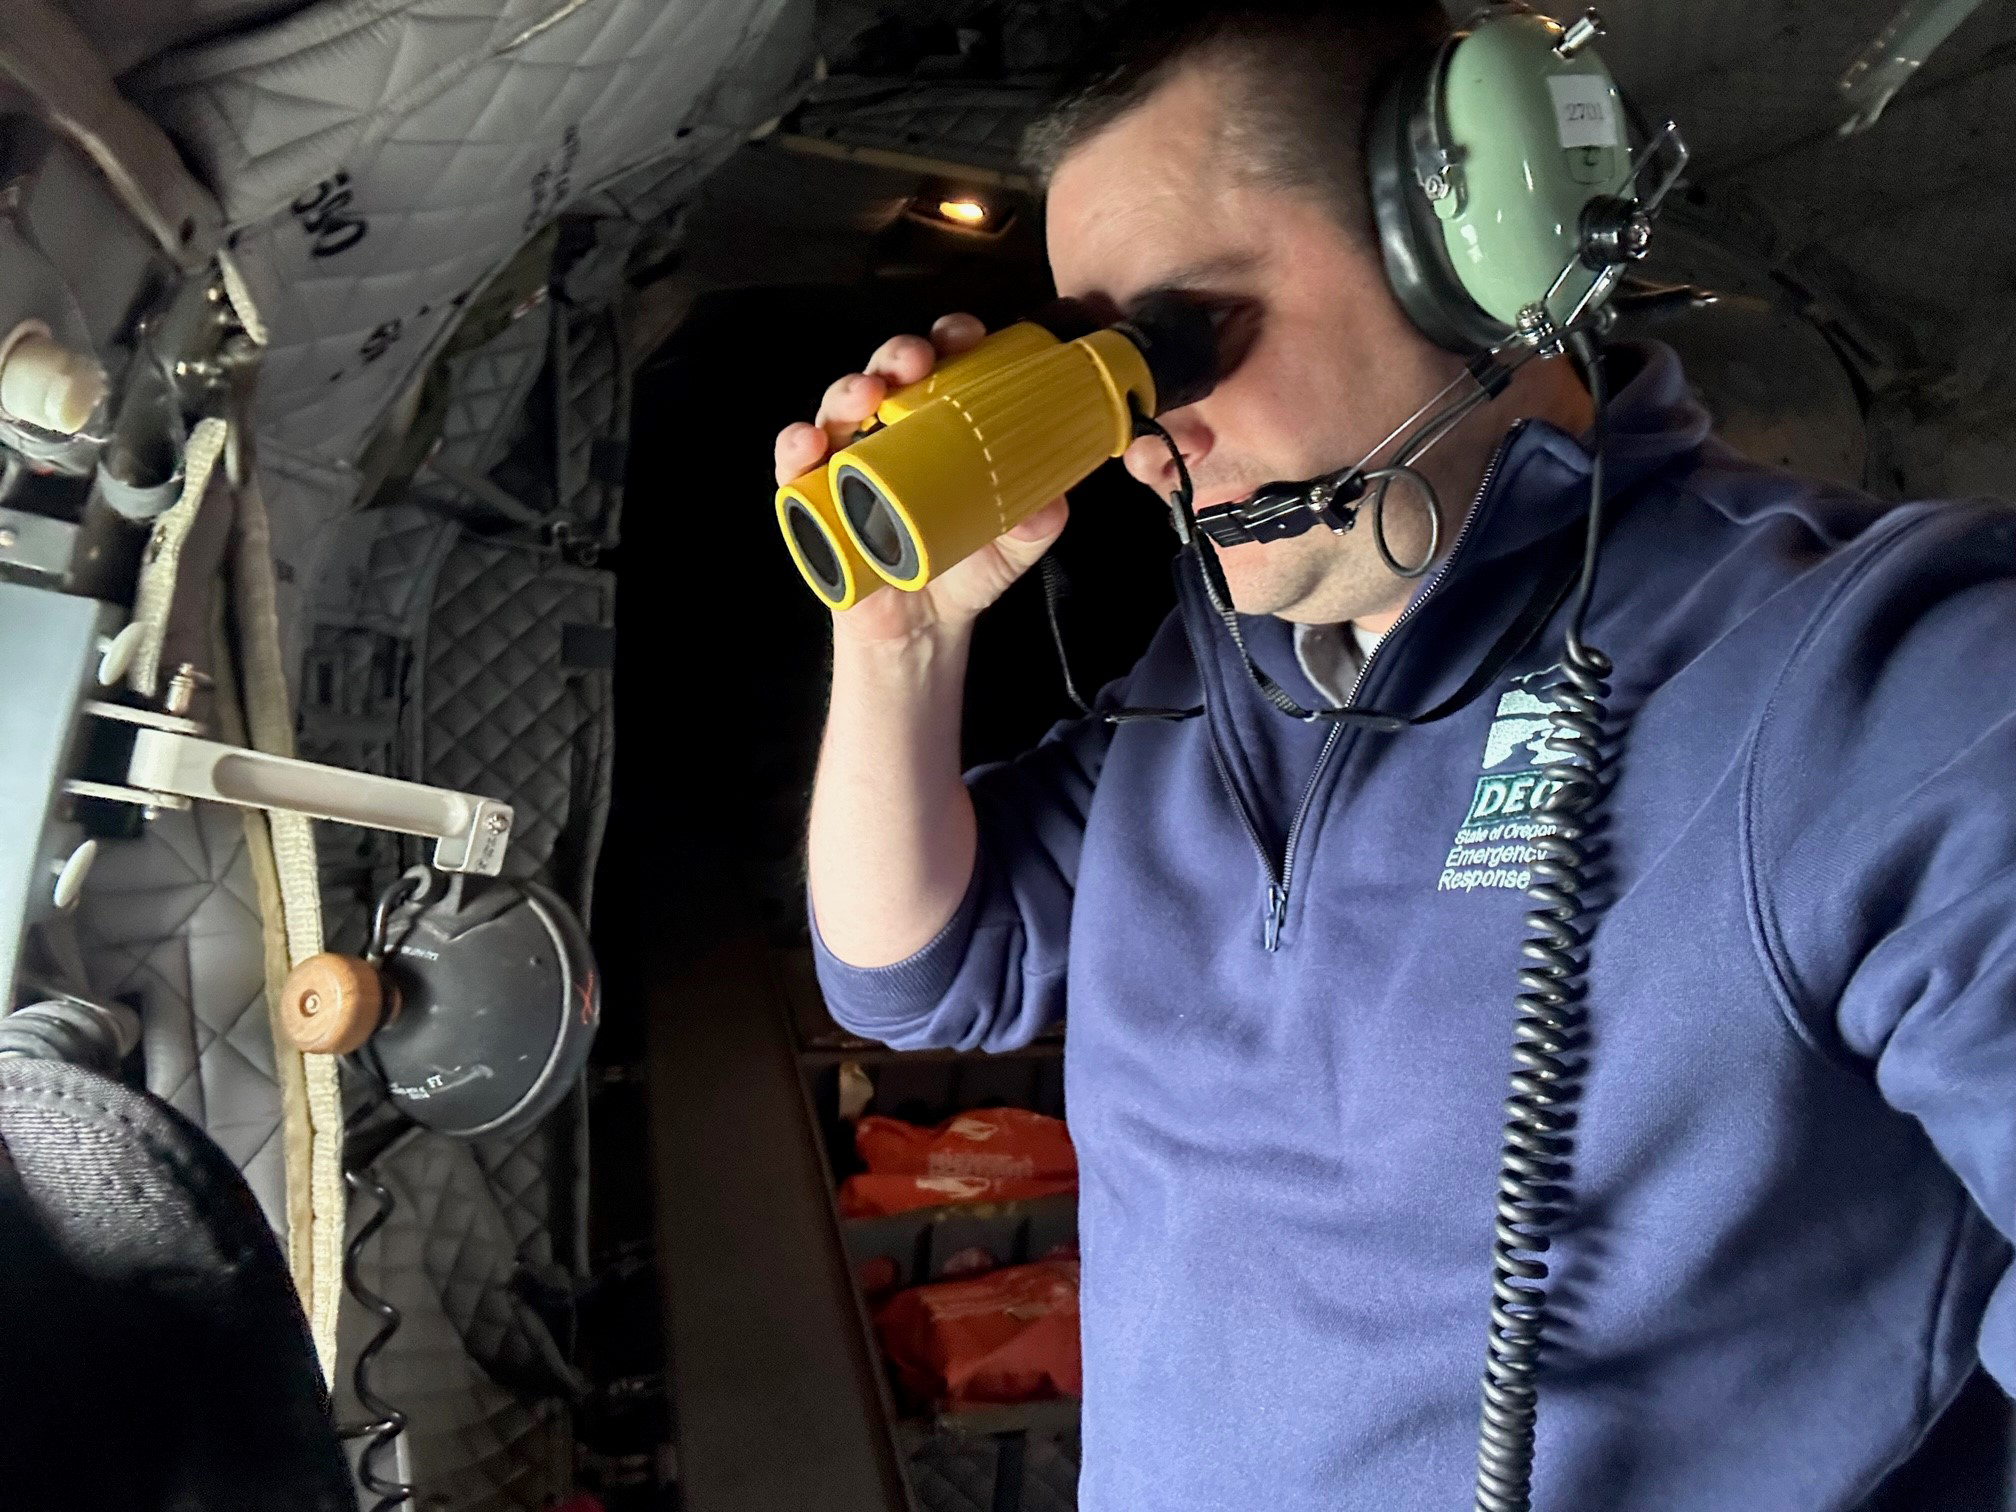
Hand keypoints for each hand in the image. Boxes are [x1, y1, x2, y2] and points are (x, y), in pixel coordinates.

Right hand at [773, 312, 1067, 644]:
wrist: (923, 628)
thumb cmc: (965, 566)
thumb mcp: (1014, 547)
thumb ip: (1036, 525)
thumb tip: (1049, 505)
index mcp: (940, 424)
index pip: (944, 363)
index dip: (951, 339)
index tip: (966, 336)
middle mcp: (890, 430)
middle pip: (887, 373)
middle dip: (897, 355)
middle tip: (917, 361)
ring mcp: (849, 460)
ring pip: (839, 408)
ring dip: (848, 391)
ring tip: (865, 395)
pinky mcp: (815, 498)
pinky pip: (794, 465)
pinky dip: (795, 448)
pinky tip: (808, 443)